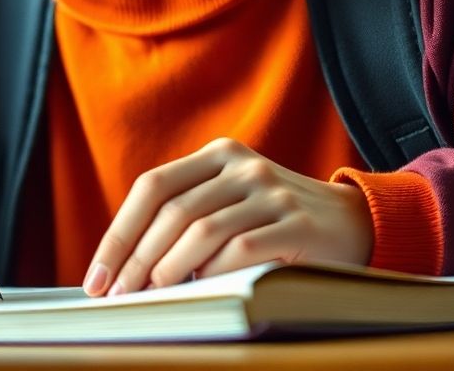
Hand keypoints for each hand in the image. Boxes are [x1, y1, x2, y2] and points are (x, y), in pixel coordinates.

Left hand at [83, 138, 372, 296]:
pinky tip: (202, 290)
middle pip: (171, 210)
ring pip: (201, 229)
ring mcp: (270, 190)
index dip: (119, 232)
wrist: (355, 221)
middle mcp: (240, 165)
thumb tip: (128, 267)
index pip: (152, 186)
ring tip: (154, 297)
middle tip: (119, 295)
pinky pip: (241, 248)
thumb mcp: (232, 201)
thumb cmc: (277, 221)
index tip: (98, 275)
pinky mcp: (297, 221)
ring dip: (168, 269)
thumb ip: (189, 215)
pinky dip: (214, 273)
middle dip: (137, 258)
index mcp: (217, 155)